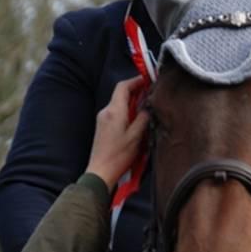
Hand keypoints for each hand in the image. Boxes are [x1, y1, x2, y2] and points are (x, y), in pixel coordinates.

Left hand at [86, 76, 148, 191]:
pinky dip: (126, 111)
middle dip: (135, 91)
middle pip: (120, 94)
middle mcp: (106, 112)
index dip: (135, 81)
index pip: (123, 87)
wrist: (100, 171)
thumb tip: (147, 109)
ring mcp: (102, 119)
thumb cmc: (118, 156)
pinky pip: (115, 113)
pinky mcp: (102, 127)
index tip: (147, 80)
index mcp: (114, 111)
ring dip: (131, 102)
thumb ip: (143, 119)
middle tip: (150, 94)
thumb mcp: (136, 137)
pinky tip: (135, 119)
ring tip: (145, 107)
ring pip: (118, 103)